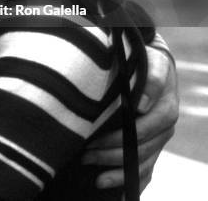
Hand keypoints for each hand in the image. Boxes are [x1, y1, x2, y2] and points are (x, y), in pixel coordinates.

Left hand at [81, 46, 178, 190]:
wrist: (155, 67)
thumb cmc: (149, 63)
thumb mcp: (152, 64)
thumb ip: (151, 80)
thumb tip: (141, 105)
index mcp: (165, 110)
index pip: (141, 132)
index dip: (117, 139)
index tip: (93, 141)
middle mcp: (164, 129)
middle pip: (139, 152)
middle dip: (111, 157)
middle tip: (85, 156)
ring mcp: (159, 141)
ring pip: (142, 165)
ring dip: (118, 173)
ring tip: (96, 178)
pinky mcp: (153, 147)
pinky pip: (146, 171)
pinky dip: (132, 183)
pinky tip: (114, 191)